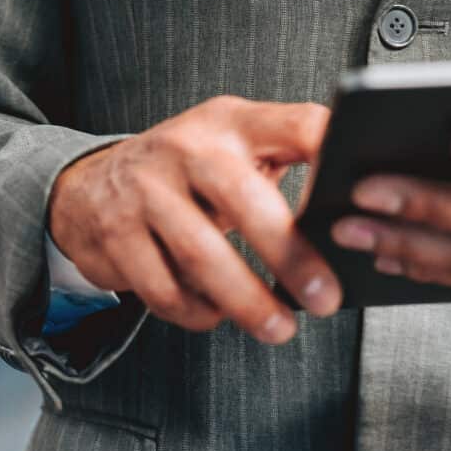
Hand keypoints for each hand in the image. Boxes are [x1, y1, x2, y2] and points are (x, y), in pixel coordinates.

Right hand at [47, 95, 340, 342]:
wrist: (89, 187)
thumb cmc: (185, 173)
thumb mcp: (232, 147)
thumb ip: (286, 162)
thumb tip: (351, 216)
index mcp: (231, 122)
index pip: (294, 124)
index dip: (329, 152)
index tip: (361, 193)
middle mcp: (187, 148)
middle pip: (244, 199)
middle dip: (289, 255)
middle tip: (324, 298)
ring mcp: (146, 190)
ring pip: (201, 255)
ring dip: (247, 302)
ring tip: (279, 328)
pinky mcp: (116, 235)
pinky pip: (165, 288)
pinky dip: (198, 312)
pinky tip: (216, 313)